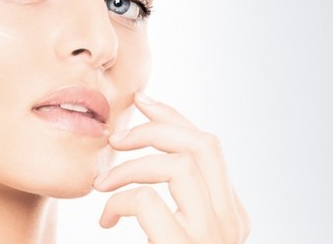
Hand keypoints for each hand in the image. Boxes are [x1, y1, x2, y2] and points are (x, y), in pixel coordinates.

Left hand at [93, 93, 249, 243]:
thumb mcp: (179, 230)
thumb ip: (180, 202)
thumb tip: (149, 158)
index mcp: (229, 212)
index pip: (208, 148)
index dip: (172, 117)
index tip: (140, 100)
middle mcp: (231, 221)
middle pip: (203, 145)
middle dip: (155, 129)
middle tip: (116, 138)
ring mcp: (212, 234)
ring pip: (180, 165)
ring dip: (130, 166)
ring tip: (101, 184)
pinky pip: (147, 200)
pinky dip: (118, 201)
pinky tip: (107, 219)